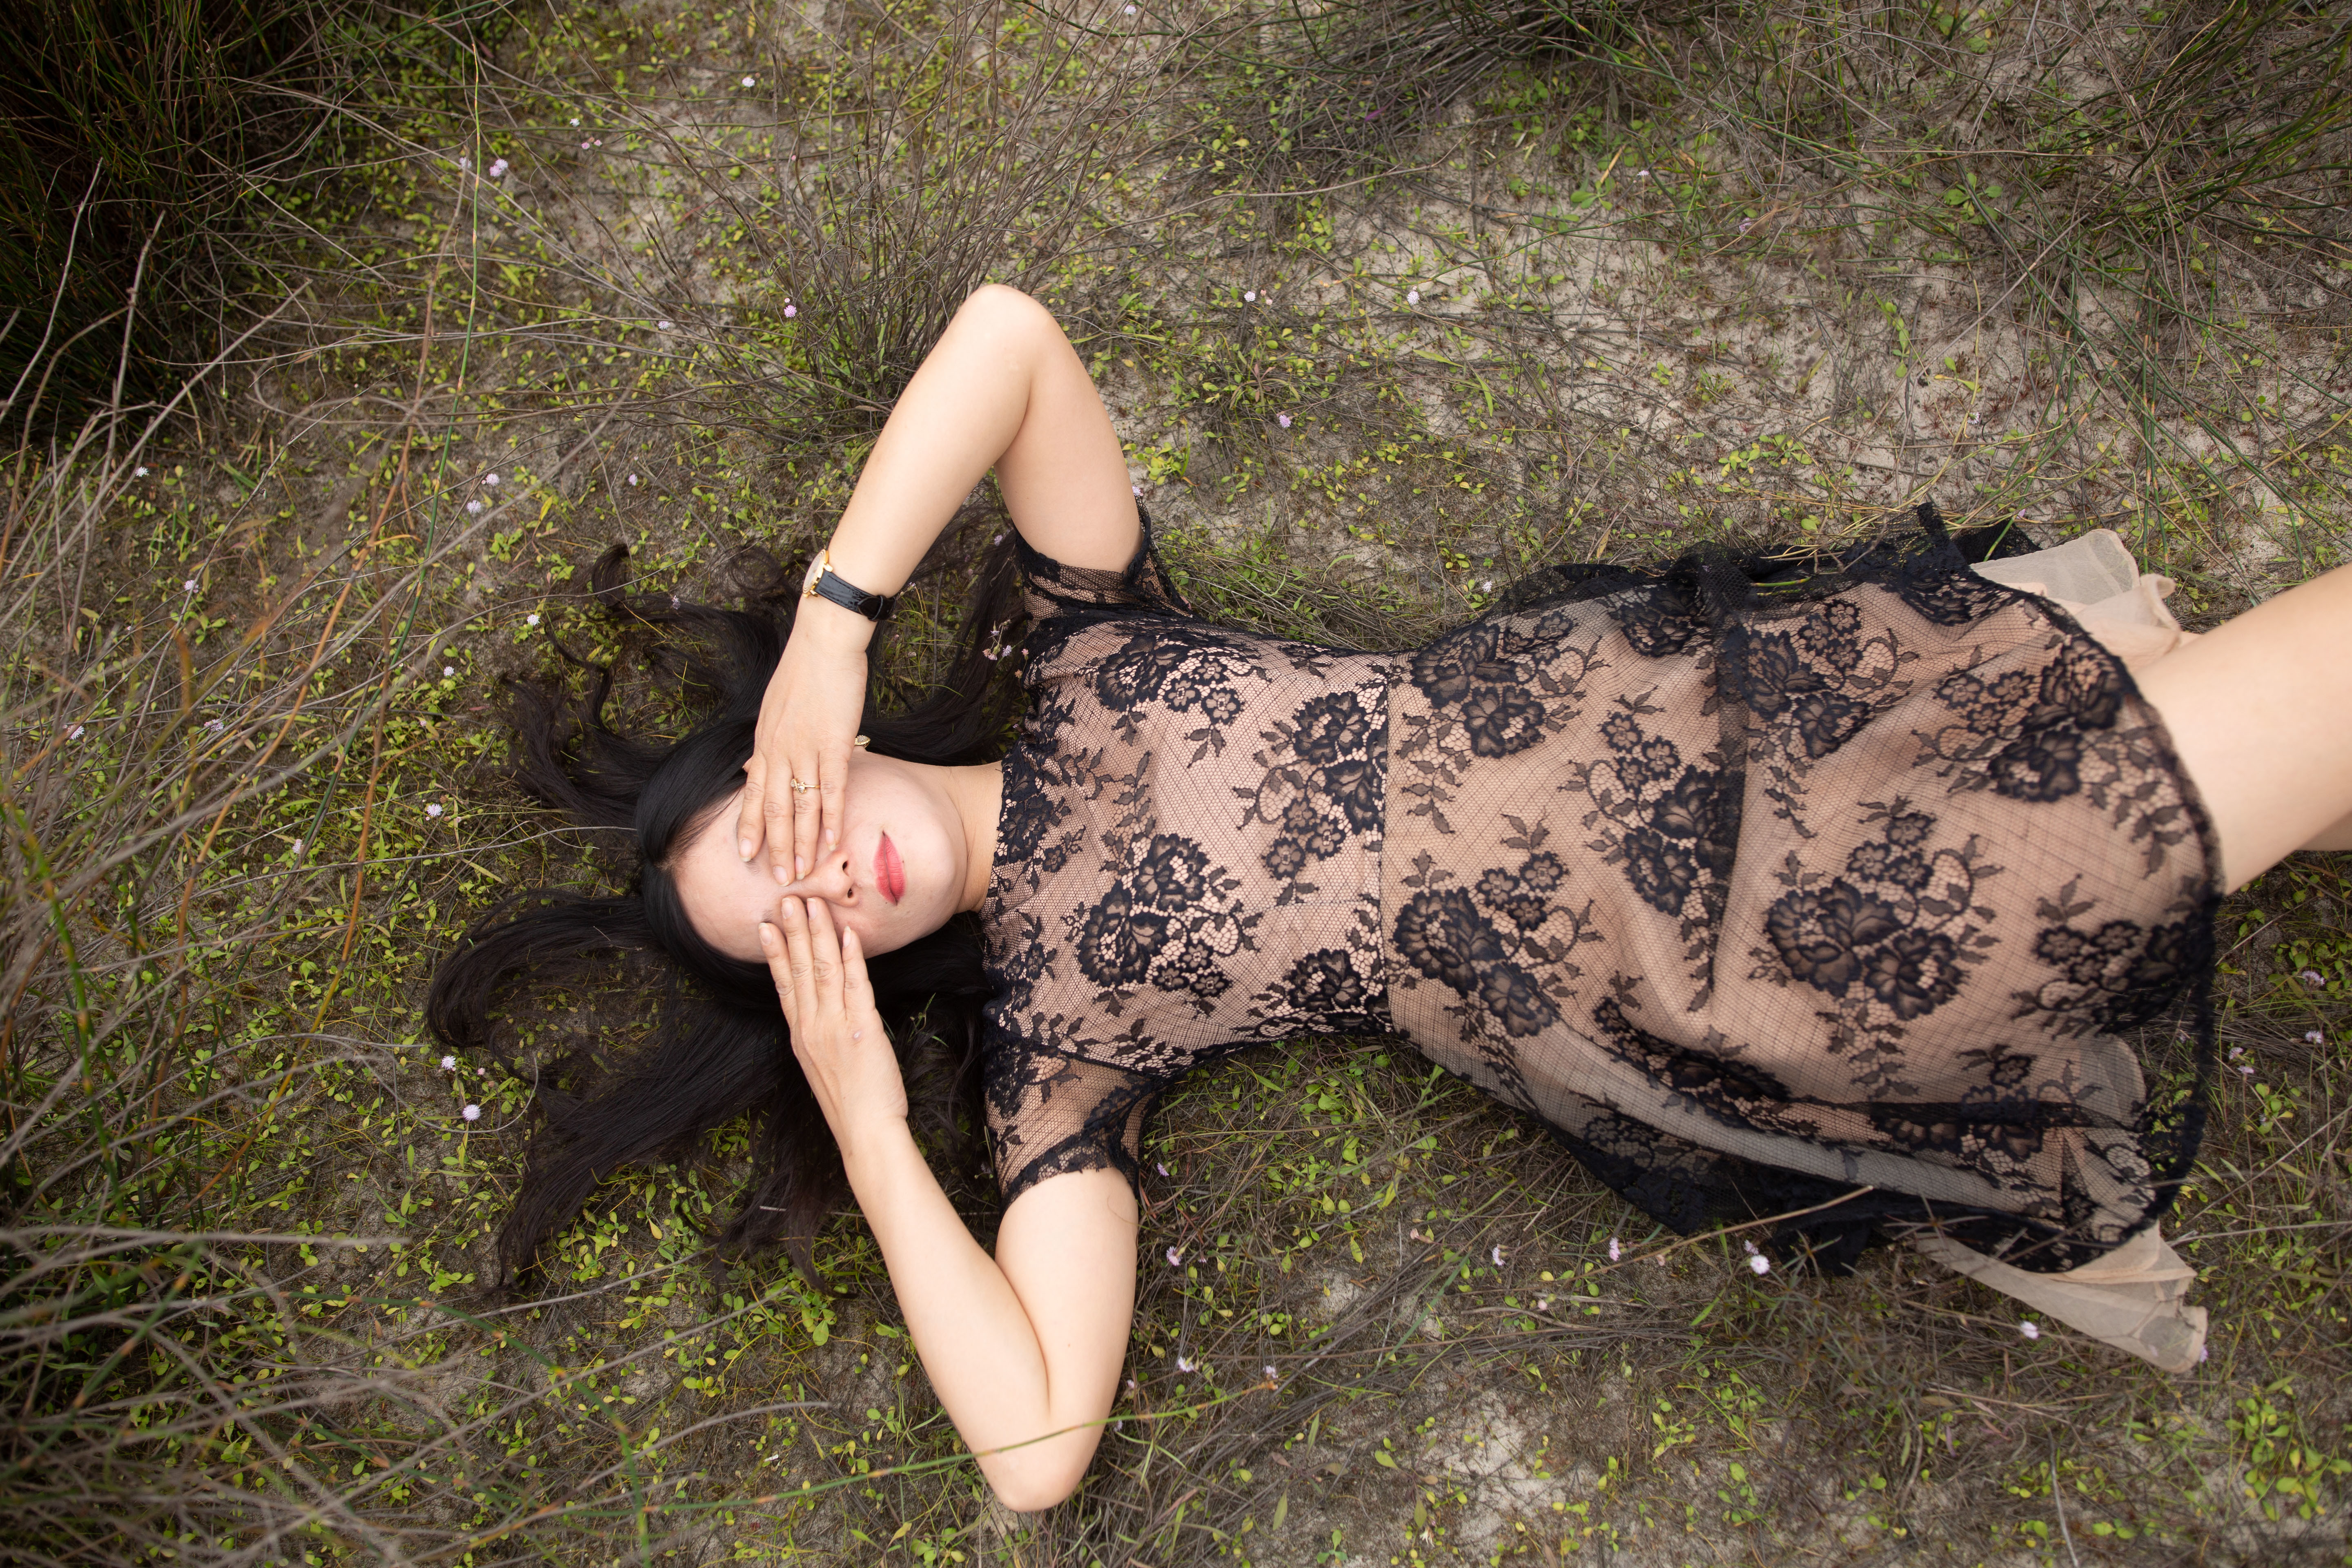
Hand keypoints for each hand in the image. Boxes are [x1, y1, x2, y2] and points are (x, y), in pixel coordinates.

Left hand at [739, 604, 868, 881]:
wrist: (824, 641)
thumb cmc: (804, 670)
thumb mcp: (774, 707)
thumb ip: (767, 741)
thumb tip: (754, 768)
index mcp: (765, 741)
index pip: (753, 793)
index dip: (750, 826)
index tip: (746, 854)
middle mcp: (779, 749)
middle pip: (774, 808)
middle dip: (774, 846)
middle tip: (777, 878)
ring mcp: (805, 749)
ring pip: (800, 806)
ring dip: (801, 842)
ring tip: (801, 871)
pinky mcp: (833, 744)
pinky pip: (831, 789)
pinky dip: (830, 818)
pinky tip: (831, 841)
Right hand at [761, 895, 905, 1155]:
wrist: (865, 1131)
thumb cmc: (849, 1102)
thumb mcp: (820, 1066)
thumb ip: (816, 1036)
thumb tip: (818, 1014)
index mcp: (800, 1036)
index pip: (783, 985)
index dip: (774, 953)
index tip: (764, 926)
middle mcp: (811, 1027)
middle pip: (800, 969)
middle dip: (792, 931)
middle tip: (787, 898)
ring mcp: (835, 1026)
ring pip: (824, 970)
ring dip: (819, 933)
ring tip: (813, 904)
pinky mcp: (862, 1028)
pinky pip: (856, 985)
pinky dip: (853, 957)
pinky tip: (849, 935)